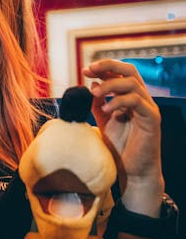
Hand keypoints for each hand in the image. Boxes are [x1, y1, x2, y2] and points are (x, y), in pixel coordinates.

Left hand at [82, 59, 163, 215]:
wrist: (131, 172)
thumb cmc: (119, 148)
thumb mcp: (103, 121)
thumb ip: (97, 103)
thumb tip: (91, 83)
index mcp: (130, 96)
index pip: (120, 72)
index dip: (103, 67)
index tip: (85, 70)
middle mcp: (142, 99)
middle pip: (130, 70)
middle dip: (108, 66)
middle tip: (89, 70)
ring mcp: (148, 107)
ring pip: (132, 83)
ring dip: (110, 84)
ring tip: (95, 93)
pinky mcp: (152, 118)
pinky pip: (136, 101)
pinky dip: (119, 101)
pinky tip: (106, 109)